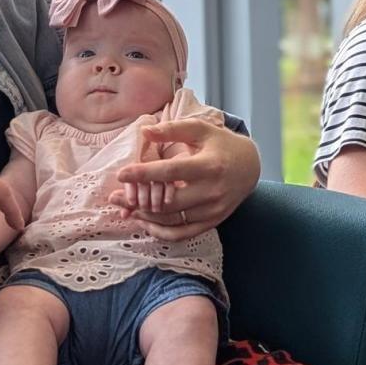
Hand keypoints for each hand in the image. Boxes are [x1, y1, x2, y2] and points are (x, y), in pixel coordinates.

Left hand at [108, 118, 259, 240]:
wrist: (251, 167)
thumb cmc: (221, 144)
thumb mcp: (201, 130)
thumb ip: (173, 130)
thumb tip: (144, 132)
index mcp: (209, 165)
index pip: (171, 172)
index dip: (144, 174)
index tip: (122, 173)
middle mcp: (212, 191)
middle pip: (168, 202)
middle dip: (137, 201)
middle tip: (114, 197)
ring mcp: (213, 210)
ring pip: (172, 220)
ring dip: (144, 216)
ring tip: (125, 208)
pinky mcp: (213, 221)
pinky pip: (182, 234)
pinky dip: (160, 232)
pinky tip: (145, 222)